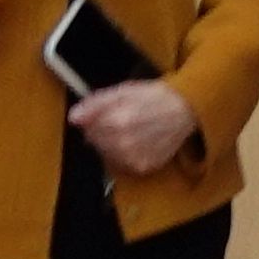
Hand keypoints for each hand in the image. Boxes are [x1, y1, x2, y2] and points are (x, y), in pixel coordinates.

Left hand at [68, 80, 196, 177]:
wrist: (185, 110)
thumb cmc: (154, 97)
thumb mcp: (123, 91)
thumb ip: (95, 103)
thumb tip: (73, 117)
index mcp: (116, 121)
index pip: (86, 128)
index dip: (94, 119)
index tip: (107, 114)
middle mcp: (123, 143)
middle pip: (94, 142)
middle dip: (102, 132)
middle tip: (121, 121)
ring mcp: (133, 158)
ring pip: (106, 154)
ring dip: (112, 145)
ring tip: (130, 132)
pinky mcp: (142, 167)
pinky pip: (121, 164)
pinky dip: (125, 155)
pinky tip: (137, 143)